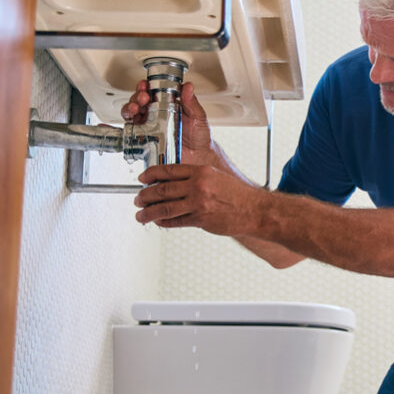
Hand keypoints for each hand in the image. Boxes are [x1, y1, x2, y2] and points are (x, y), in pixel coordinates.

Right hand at [121, 81, 214, 165]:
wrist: (198, 157)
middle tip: (143, 97)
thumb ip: (191, 102)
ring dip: (130, 108)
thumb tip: (188, 87)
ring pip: (132, 113)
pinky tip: (132, 123)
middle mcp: (155, 114)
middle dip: (137, 96)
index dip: (146, 87)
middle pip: (139, 101)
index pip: (152, 91)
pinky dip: (128, 125)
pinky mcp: (145, 139)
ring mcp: (149, 126)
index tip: (146, 85)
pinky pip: (132, 131)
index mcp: (167, 104)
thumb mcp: (197, 116)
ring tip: (135, 108)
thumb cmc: (199, 136)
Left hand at [133, 163, 260, 236]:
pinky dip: (164, 223)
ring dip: (148, 213)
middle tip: (138, 199)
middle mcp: (197, 186)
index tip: (142, 179)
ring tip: (140, 215)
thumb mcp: (217, 177)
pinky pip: (176, 221)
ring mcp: (198, 203)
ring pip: (164, 208)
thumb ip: (196, 179)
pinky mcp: (200, 220)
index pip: (168, 170)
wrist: (256, 211)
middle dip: (145, 195)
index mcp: (201, 172)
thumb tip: (175, 184)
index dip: (151, 174)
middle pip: (162, 189)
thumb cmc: (239, 195)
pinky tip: (158, 222)